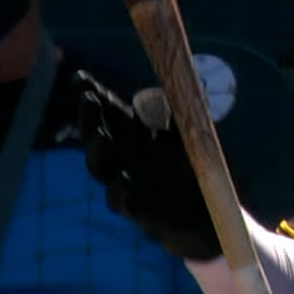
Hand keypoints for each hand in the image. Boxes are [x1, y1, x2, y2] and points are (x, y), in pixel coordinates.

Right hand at [75, 71, 221, 259]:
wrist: (213, 215)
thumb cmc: (200, 170)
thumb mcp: (192, 136)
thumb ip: (176, 116)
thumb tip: (158, 94)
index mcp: (136, 136)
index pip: (108, 112)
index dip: (93, 96)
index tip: (80, 78)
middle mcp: (125, 158)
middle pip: (97, 136)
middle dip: (89, 117)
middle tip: (88, 98)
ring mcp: (129, 185)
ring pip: (102, 169)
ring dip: (99, 151)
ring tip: (101, 135)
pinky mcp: (141, 212)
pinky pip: (124, 203)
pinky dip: (122, 192)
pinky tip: (124, 181)